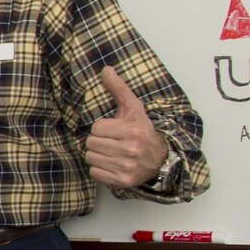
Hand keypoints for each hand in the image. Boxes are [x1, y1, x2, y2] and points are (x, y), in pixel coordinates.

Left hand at [84, 66, 169, 188]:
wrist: (159, 159)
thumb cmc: (142, 131)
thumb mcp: (133, 109)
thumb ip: (118, 89)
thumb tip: (106, 69)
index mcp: (134, 131)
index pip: (96, 128)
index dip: (102, 128)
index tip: (115, 130)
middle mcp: (131, 149)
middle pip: (91, 144)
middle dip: (99, 141)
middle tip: (113, 142)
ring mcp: (127, 167)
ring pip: (90, 157)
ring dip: (98, 155)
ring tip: (113, 152)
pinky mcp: (122, 181)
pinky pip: (94, 172)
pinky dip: (100, 168)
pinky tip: (113, 163)